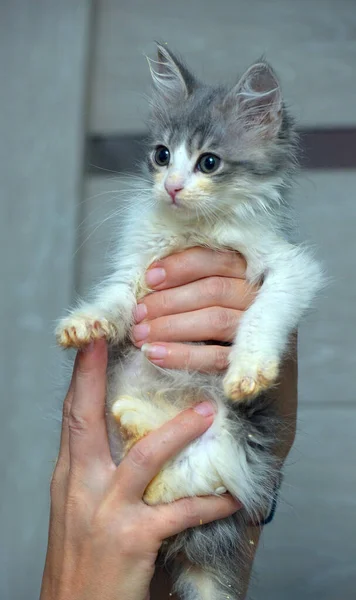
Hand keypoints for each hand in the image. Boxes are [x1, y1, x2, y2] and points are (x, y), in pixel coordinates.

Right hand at [41, 340, 240, 599]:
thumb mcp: (78, 508)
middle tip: (119, 338)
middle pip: (87, 420)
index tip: (94, 339)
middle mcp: (81, 487)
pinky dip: (208, 502)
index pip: (72, 416)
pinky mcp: (132, 539)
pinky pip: (179, 513)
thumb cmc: (81, 559)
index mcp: (69, 476)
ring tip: (208, 412)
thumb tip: (122, 432)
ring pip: (142, 457)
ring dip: (178, 432)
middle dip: (98, 378)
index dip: (81, 376)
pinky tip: (233, 496)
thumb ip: (95, 469)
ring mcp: (106, 512)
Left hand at [132, 247, 257, 370]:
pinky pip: (216, 357)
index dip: (181, 267)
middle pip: (213, 290)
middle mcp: (257, 297)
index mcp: (248, 272)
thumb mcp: (210, 291)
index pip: (217, 260)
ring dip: (170, 326)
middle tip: (139, 313)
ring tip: (140, 334)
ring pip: (215, 320)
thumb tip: (151, 278)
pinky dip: (182, 355)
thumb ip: (190, 280)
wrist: (247, 365)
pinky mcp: (248, 361)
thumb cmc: (214, 316)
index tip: (149, 278)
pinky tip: (154, 354)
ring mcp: (257, 330)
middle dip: (169, 300)